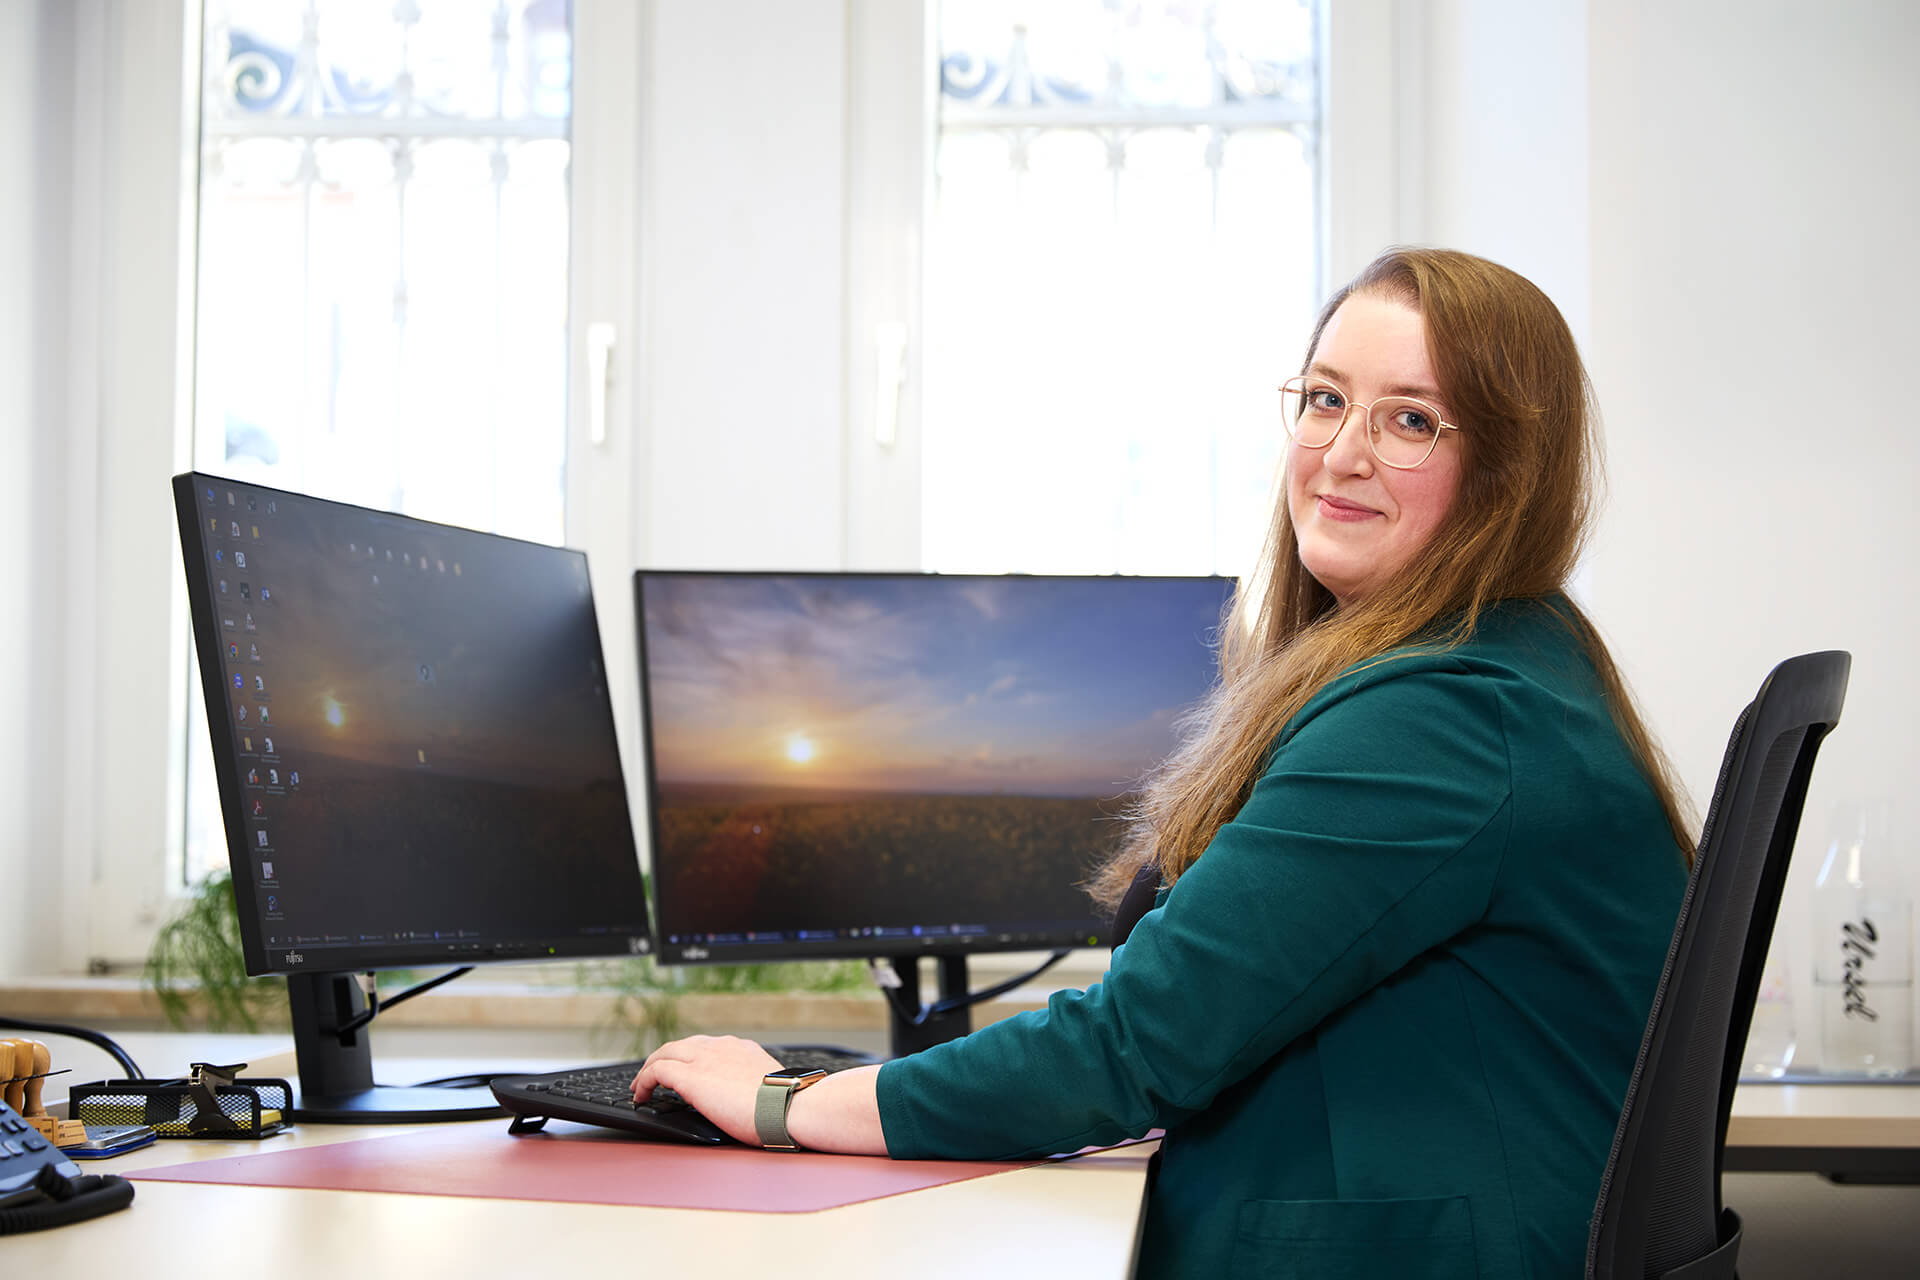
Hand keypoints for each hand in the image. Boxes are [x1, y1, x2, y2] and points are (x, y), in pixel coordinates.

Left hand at [630, 1035, 782, 1146]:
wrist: (787, 1106)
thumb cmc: (786, 1106)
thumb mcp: (769, 1087)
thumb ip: (754, 1085)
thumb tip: (751, 1100)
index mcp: (741, 1049)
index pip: (705, 1046)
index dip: (688, 1058)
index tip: (682, 1071)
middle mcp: (721, 1047)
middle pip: (681, 1045)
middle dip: (664, 1059)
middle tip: (652, 1076)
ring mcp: (704, 1059)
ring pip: (664, 1053)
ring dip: (649, 1069)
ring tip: (640, 1087)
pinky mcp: (690, 1076)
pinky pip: (656, 1070)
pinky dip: (644, 1081)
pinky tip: (641, 1096)